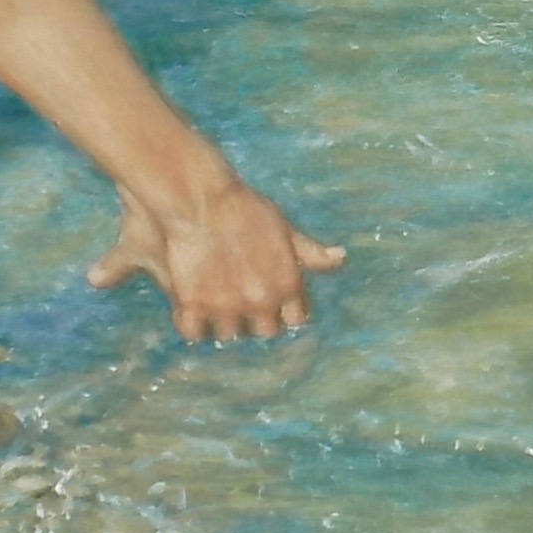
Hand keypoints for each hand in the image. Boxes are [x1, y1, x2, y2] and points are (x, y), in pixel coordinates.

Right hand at [85, 180, 347, 341]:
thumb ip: (310, 252)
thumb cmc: (245, 209)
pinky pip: (195, 332)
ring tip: (215, 302)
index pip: (296, 320)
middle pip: (264, 332)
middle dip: (256, 319)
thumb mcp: (285, 229)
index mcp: (287, 285)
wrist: (200, 198)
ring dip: (225, 322)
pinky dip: (193, 325)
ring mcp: (226, 306)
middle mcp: (260, 302)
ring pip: (230, 334)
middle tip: (242, 300)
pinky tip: (192, 309)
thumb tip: (341, 258)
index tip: (273, 301)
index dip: (284, 311)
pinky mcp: (193, 305)